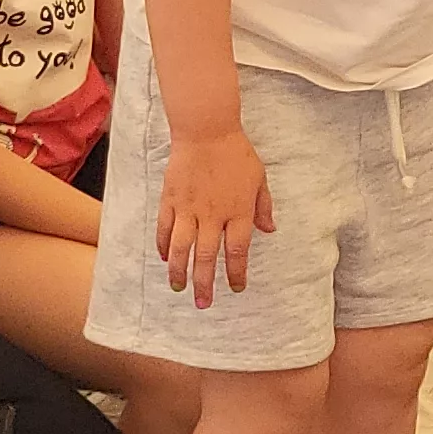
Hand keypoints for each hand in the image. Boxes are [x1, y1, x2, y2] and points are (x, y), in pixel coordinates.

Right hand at [160, 125, 276, 303]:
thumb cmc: (236, 153)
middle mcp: (212, 214)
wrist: (206, 130)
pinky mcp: (170, 199)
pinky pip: (164, 228)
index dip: (236, 273)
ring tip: (179, 288)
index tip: (236, 288)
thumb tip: (270, 230)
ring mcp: (188, 208)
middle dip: (205, 283)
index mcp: (238, 211)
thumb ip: (263, 207)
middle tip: (204, 303)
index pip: (237, 251)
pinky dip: (163, 246)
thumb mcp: (259, 178)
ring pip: (181, 248)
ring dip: (179, 271)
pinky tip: (164, 258)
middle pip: (207, 257)